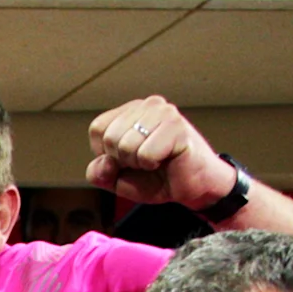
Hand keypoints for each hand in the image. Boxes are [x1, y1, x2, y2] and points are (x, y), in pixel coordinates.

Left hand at [86, 94, 238, 213]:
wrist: (194, 187)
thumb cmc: (158, 178)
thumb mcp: (118, 180)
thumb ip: (99, 173)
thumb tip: (105, 162)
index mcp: (131, 111)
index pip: (98, 128)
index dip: (106, 153)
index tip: (128, 159)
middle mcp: (148, 105)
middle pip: (109, 138)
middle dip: (123, 160)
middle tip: (145, 162)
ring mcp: (163, 112)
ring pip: (126, 146)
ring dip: (138, 164)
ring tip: (156, 161)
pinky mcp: (176, 126)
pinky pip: (145, 154)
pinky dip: (152, 165)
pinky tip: (167, 160)